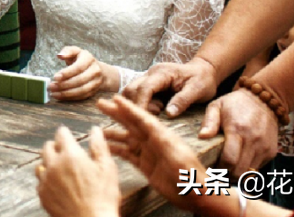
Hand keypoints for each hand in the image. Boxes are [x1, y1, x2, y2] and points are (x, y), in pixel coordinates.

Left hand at [36, 126, 120, 216]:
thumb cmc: (102, 196)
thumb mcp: (107, 168)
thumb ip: (99, 146)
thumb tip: (95, 130)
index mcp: (70, 154)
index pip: (61, 134)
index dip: (65, 132)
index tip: (66, 133)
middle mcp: (54, 164)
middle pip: (47, 147)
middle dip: (55, 145)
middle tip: (62, 149)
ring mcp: (46, 180)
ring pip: (41, 164)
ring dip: (48, 163)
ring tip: (58, 167)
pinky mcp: (43, 194)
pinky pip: (40, 182)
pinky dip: (46, 180)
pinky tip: (55, 184)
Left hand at [49, 47, 113, 99]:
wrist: (98, 69)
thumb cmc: (81, 59)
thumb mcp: (75, 51)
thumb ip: (67, 51)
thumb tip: (60, 55)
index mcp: (89, 59)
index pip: (78, 67)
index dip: (67, 73)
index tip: (55, 77)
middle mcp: (95, 71)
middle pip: (80, 80)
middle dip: (64, 84)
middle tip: (51, 86)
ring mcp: (96, 82)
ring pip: (81, 90)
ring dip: (66, 93)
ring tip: (54, 93)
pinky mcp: (94, 91)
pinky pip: (82, 96)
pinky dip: (70, 97)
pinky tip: (60, 96)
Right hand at [97, 95, 220, 213]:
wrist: (195, 194)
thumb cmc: (190, 173)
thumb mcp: (176, 153)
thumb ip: (161, 138)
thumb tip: (148, 122)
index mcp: (161, 134)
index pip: (141, 116)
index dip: (128, 107)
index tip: (115, 98)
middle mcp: (152, 140)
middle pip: (130, 123)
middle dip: (116, 114)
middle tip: (100, 104)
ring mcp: (148, 153)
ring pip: (126, 139)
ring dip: (113, 133)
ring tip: (97, 129)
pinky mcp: (145, 166)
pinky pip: (127, 155)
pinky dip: (116, 150)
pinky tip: (106, 148)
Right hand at [122, 56, 217, 116]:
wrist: (204, 70)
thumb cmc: (203, 80)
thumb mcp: (198, 90)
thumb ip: (183, 100)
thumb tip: (169, 114)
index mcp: (162, 73)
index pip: (144, 88)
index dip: (141, 104)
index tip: (142, 119)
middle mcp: (150, 74)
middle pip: (131, 89)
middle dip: (136, 106)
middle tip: (154, 116)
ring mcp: (148, 78)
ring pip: (130, 92)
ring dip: (137, 105)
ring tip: (157, 113)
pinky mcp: (148, 85)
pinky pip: (137, 95)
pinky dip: (140, 105)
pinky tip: (154, 111)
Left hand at [201, 89, 278, 175]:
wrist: (263, 100)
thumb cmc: (235, 103)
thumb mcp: (217, 106)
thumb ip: (209, 122)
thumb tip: (202, 136)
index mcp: (237, 130)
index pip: (229, 159)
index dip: (219, 168)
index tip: (212, 167)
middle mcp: (253, 141)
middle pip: (240, 170)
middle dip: (227, 174)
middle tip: (218, 171)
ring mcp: (264, 147)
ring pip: (250, 172)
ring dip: (238, 173)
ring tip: (228, 167)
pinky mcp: (271, 151)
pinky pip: (258, 167)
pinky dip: (248, 168)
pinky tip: (239, 160)